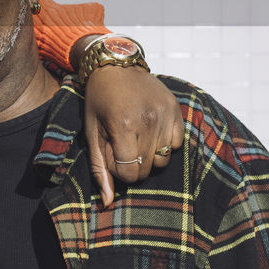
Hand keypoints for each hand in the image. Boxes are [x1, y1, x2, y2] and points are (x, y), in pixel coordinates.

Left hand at [83, 66, 183, 206]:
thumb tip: (107, 202)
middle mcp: (148, 120)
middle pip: (146, 170)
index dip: (118, 171)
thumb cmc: (98, 101)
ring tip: (136, 138)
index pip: (129, 173)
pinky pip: (177, 144)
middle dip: (132, 164)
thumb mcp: (91, 132)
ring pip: (163, 160)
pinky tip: (150, 131)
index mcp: (124, 125)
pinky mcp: (176, 109)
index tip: (111, 154)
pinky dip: (164, 144)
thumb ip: (99, 168)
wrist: (115, 65)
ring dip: (148, 156)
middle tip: (121, 145)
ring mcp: (165, 114)